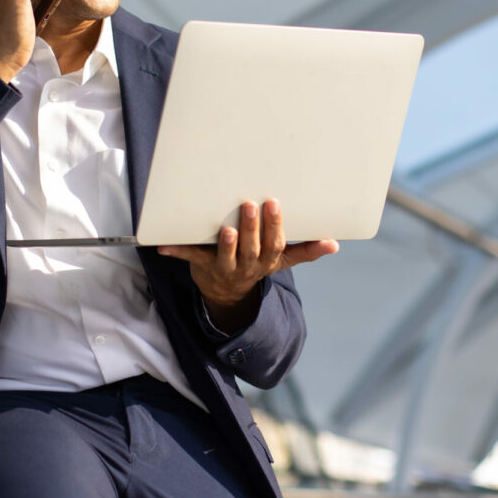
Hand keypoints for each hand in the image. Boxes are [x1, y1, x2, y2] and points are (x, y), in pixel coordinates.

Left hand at [158, 199, 337, 332]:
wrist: (227, 292)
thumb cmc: (255, 263)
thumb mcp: (281, 260)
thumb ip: (305, 251)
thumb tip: (334, 244)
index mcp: (266, 261)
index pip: (274, 245)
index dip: (275, 227)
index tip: (274, 205)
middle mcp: (247, 266)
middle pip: (251, 249)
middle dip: (252, 228)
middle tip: (250, 205)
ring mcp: (223, 267)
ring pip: (226, 257)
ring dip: (226, 244)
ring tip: (226, 229)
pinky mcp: (202, 265)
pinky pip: (190, 257)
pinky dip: (177, 250)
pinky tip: (163, 245)